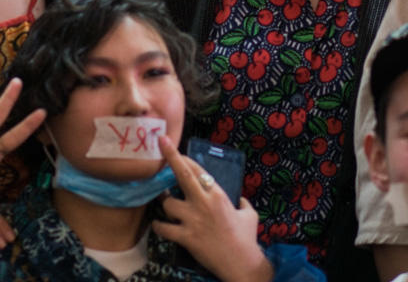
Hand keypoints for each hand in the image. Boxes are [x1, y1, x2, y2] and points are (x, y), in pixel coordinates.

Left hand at [150, 136, 270, 281]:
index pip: (199, 170)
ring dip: (165, 204)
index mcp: (218, 195)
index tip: (174, 149)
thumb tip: (239, 199)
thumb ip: (242, 203)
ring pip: (168, 204)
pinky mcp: (186, 237)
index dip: (185, 158)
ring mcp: (193, 220)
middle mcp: (203, 203)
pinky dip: (159, 226)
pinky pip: (164, 228)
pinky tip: (158, 225)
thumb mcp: (249, 214)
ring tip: (167, 205)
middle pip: (182, 176)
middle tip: (160, 145)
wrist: (241, 262)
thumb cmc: (246, 238)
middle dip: (171, 157)